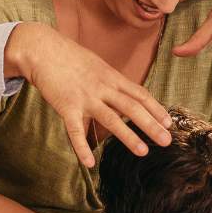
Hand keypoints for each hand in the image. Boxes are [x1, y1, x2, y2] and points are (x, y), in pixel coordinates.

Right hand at [6, 22, 170, 167]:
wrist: (42, 49)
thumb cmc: (69, 57)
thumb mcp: (96, 65)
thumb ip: (110, 81)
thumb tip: (123, 94)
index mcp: (111, 77)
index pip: (139, 94)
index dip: (155, 108)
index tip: (169, 122)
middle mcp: (102, 87)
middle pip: (132, 107)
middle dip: (151, 125)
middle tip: (167, 140)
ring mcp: (85, 97)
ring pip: (110, 119)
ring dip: (128, 136)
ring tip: (143, 152)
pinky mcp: (66, 106)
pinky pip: (75, 130)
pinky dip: (82, 148)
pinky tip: (89, 163)